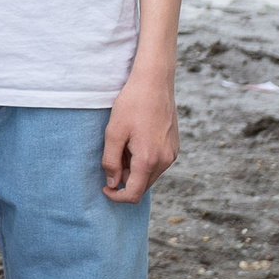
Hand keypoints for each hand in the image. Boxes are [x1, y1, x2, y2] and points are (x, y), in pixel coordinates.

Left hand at [102, 64, 179, 201]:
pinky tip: (136, 139)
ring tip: (124, 143)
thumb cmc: (132, 104)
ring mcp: (172, 154)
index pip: (134, 194)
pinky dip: (144, 160)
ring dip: (134, 168)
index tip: (104, 188)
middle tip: (113, 154)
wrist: (154, 83)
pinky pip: (157, 163)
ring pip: (150, 174)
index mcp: (148, 160)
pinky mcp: (174, 147)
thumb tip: (112, 183)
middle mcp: (165, 161)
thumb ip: (110, 161)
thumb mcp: (113, 132)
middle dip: (124, 178)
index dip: (117, 196)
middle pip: (142, 185)